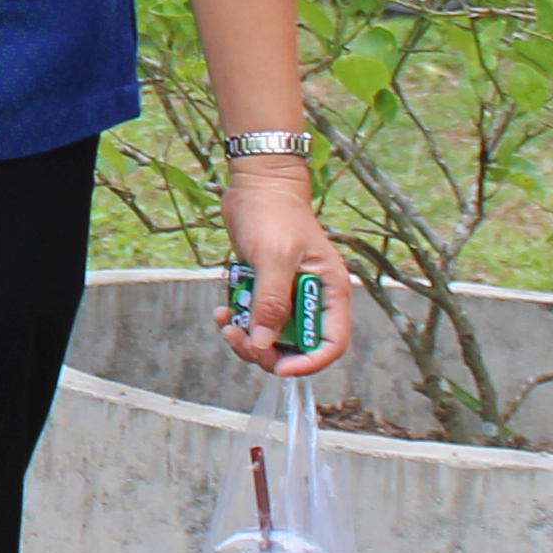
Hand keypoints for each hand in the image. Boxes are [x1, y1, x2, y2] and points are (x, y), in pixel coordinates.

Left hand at [216, 157, 353, 376]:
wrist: (256, 183)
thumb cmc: (273, 212)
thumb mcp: (274, 257)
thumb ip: (271, 302)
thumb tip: (263, 343)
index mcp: (330, 291)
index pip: (331, 342)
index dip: (309, 362)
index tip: (280, 368)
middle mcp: (312, 297)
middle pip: (297, 345)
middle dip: (267, 351)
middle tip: (240, 340)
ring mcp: (287, 295)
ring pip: (271, 336)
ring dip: (247, 338)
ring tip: (225, 324)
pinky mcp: (265, 289)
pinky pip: (254, 319)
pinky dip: (238, 321)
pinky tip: (221, 311)